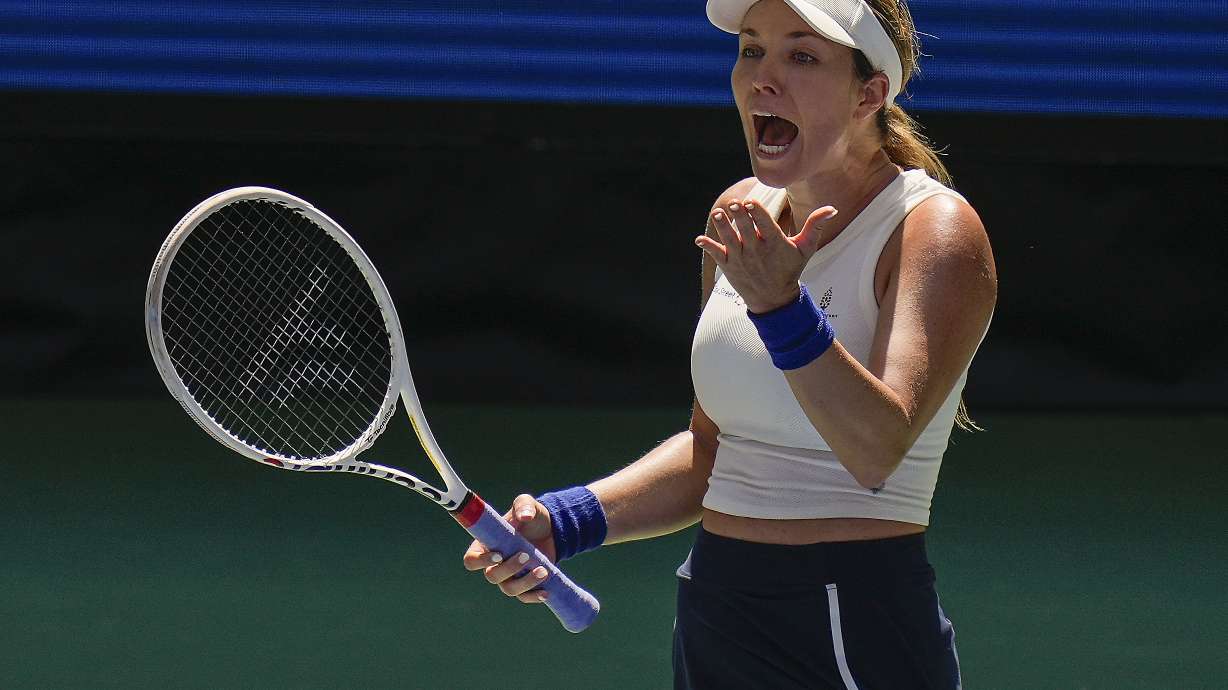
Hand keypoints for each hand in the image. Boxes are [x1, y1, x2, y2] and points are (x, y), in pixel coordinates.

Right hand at [461, 494, 556, 603]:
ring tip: (543, 571)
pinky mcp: (525, 585)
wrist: (551, 529)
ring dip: (526, 583)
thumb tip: (525, 516)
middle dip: (509, 568)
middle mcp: (494, 564)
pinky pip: (524, 597)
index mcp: (486, 545)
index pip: (472, 560)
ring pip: (509, 589)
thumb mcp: (527, 504)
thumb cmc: (531, 515)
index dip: (481, 561)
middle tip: (526, 555)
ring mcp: (509, 577)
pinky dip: (534, 596)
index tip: (499, 554)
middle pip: (492, 576)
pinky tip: (546, 592)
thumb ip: (524, 505)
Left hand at [696, 199, 837, 312]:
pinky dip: (707, 247)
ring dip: (722, 227)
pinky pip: (715, 254)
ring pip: (729, 239)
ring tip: (718, 214)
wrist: (774, 299)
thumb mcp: (805, 249)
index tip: (750, 202)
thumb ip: (815, 226)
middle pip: (746, 229)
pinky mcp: (728, 266)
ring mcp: (740, 258)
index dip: (756, 212)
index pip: (764, 224)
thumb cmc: (789, 269)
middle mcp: (756, 250)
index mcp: (774, 243)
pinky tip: (698, 239)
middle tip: (734, 205)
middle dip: (739, 216)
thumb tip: (832, 208)